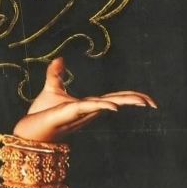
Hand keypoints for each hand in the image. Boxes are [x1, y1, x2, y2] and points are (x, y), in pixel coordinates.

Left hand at [12, 57, 156, 141]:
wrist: (32, 128)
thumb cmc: (43, 113)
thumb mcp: (52, 87)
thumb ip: (57, 74)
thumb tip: (60, 59)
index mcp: (89, 104)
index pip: (115, 98)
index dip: (131, 97)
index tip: (147, 100)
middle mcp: (90, 109)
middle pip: (118, 101)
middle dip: (136, 101)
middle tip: (154, 104)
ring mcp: (84, 112)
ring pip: (110, 104)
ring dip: (127, 102)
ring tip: (144, 102)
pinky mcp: (73, 112)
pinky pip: (91, 107)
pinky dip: (103, 106)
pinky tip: (114, 108)